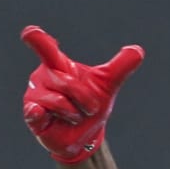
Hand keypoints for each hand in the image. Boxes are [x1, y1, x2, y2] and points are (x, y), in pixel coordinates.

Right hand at [20, 26, 143, 162]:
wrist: (84, 136)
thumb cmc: (91, 105)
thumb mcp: (107, 85)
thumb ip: (120, 67)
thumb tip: (138, 50)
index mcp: (59, 64)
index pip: (46, 48)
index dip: (38, 40)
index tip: (30, 32)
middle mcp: (43, 76)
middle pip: (68, 84)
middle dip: (85, 100)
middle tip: (88, 108)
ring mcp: (34, 94)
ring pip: (58, 102)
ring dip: (73, 113)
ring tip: (72, 116)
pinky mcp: (31, 113)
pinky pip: (35, 112)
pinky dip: (40, 115)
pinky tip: (40, 114)